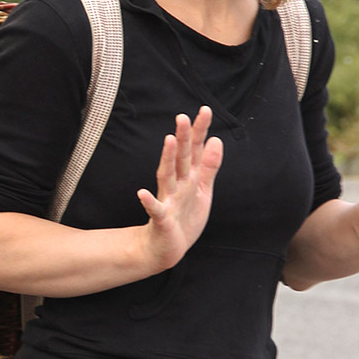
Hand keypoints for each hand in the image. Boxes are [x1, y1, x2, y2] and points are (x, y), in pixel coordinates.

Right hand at [137, 106, 223, 271]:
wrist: (167, 249)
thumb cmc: (184, 218)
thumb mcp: (203, 190)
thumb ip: (209, 166)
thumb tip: (216, 140)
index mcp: (190, 177)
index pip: (195, 150)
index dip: (200, 131)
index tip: (205, 110)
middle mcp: (178, 184)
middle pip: (182, 158)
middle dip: (183, 138)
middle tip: (183, 116)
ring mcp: (168, 200)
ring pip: (168, 176)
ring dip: (168, 159)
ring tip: (169, 140)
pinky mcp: (162, 220)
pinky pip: (155, 210)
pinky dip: (149, 202)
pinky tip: (142, 194)